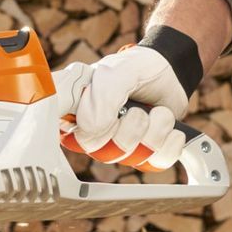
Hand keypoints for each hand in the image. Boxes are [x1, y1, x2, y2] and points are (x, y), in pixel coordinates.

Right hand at [53, 31, 200, 170]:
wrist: (169, 70)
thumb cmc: (136, 67)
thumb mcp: (116, 71)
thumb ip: (102, 94)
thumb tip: (91, 128)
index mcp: (75, 109)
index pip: (59, 131)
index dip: (79, 130)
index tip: (103, 121)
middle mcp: (92, 130)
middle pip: (99, 151)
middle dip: (126, 131)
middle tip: (136, 111)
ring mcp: (117, 144)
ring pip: (129, 159)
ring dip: (152, 133)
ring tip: (158, 113)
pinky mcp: (143, 153)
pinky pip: (154, 164)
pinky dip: (168, 146)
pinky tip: (172, 130)